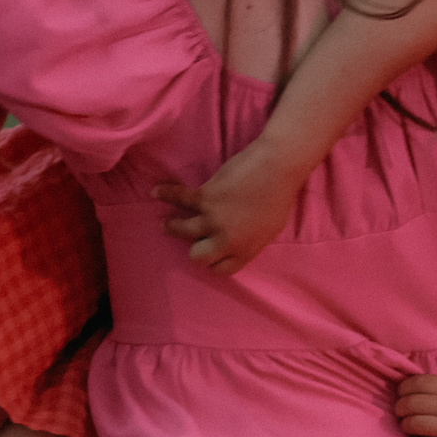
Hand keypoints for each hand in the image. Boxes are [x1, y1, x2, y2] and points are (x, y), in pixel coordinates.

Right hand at [155, 144, 301, 276]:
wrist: (278, 166)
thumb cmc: (279, 196)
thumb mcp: (271, 230)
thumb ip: (251, 241)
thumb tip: (237, 244)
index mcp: (246, 250)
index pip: (221, 269)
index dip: (213, 262)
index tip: (209, 254)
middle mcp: (227, 240)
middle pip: (198, 257)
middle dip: (193, 251)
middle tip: (190, 242)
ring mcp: (214, 219)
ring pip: (183, 231)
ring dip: (172, 226)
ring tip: (166, 223)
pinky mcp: (205, 197)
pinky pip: (178, 198)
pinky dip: (165, 194)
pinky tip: (156, 193)